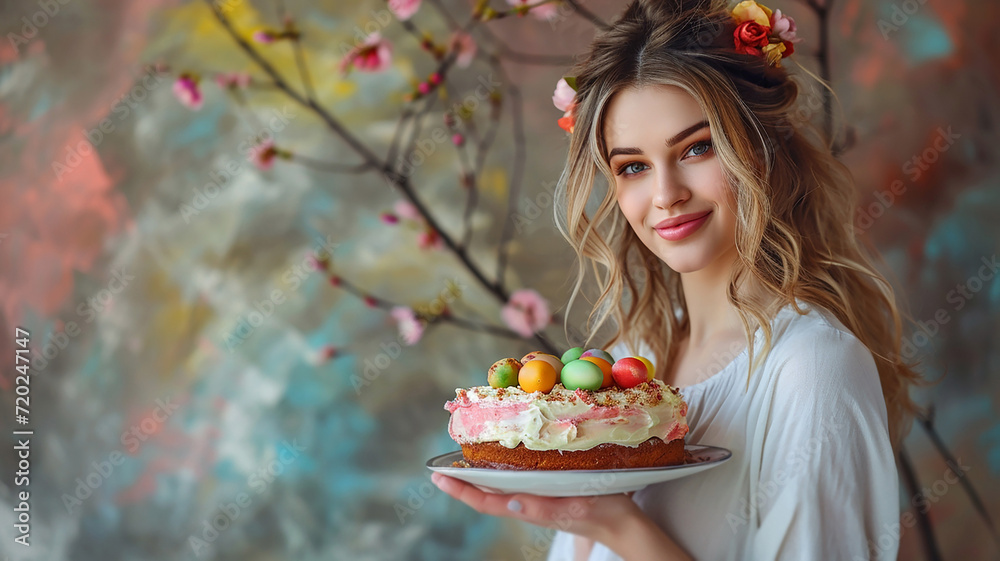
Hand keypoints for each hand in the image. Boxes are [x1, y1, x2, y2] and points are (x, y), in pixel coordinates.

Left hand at [430, 472, 640, 544]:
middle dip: (464, 479)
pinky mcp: (549, 489)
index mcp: (530, 508)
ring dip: (481, 472)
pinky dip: (504, 468)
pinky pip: (518, 479)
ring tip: (464, 456)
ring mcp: (538, 497)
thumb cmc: (602, 513)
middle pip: (487, 493)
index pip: (486, 502)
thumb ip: (542, 508)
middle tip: (443, 463)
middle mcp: (528, 502)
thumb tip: (509, 503)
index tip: (437, 477)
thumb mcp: (574, 508)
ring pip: (501, 485)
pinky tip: (504, 455)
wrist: (624, 523)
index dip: (460, 490)